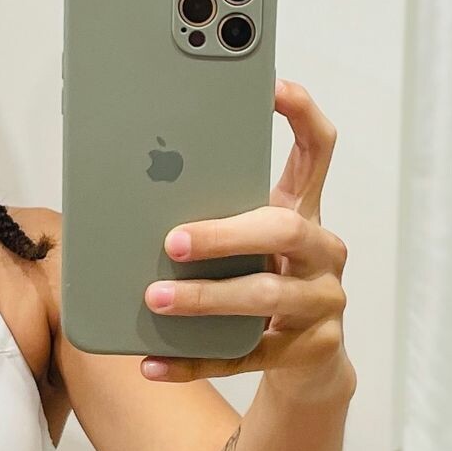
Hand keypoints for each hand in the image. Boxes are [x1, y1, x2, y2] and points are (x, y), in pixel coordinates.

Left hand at [141, 77, 353, 396]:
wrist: (308, 363)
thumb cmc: (261, 281)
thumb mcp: (247, 241)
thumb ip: (213, 211)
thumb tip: (129, 188)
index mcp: (305, 211)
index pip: (317, 150)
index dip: (302, 115)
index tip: (273, 88)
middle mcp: (322, 252)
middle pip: (284, 231)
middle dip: (225, 234)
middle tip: (172, 241)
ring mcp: (321, 304)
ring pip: (264, 297)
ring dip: (203, 298)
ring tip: (153, 299)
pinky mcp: (306, 352)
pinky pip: (244, 357)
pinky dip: (192, 361)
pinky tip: (152, 362)